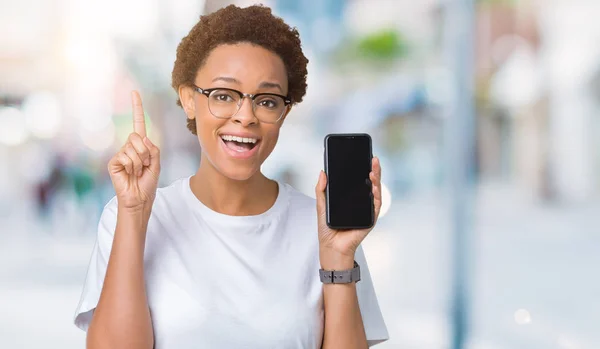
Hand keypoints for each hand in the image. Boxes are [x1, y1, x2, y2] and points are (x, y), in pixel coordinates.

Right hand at [108, 91, 160, 210]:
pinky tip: (129, 173)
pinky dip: (132, 166)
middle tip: (145, 166)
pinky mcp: (114, 162)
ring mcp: (120, 153)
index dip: (137, 108)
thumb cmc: (148, 182)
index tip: (135, 92)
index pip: (138, 123)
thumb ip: (153, 148)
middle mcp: (129, 146)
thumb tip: (142, 137)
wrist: (140, 198)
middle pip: (137, 137)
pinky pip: (126, 156)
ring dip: (140, 162)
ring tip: (138, 172)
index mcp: (140, 144)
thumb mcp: (157, 163)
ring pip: (133, 148)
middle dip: (146, 153)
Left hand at [315, 157, 381, 268]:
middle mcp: (361, 202)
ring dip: (377, 180)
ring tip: (373, 170)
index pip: (359, 180)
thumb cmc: (327, 228)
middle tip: (373, 159)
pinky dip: (377, 194)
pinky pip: (376, 205)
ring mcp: (367, 210)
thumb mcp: (321, 205)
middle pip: (370, 183)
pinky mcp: (370, 218)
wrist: (331, 246)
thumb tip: (322, 172)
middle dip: (373, 170)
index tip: (364, 157)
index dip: (362, 168)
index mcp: (351, 198)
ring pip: (376, 191)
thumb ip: (321, 189)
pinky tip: (374, 186)